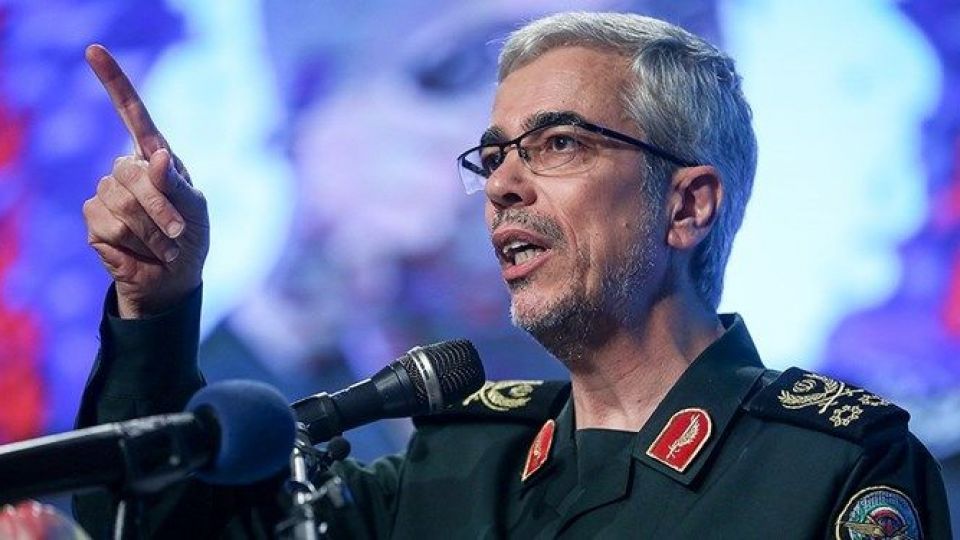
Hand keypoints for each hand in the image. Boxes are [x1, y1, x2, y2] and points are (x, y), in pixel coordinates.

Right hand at [82, 44, 208, 317]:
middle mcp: (126, 169)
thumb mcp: (196, 210)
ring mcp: (106, 193)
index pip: (132, 113)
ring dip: (151, 233)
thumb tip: (155, 156)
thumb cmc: (192, 238)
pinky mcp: (93, 221)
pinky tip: (142, 254)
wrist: (174, 278)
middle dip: (162, 210)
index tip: (94, 50)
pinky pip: (108, 228)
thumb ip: (177, 185)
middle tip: (180, 234)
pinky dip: (134, 247)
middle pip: (131, 174)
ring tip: (165, 247)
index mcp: (155, 157)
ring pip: (120, 206)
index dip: (113, 83)